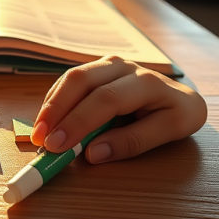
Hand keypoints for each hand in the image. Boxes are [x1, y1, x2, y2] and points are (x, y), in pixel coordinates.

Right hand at [31, 56, 206, 163]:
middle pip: (81, 81)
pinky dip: (55, 101)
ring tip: (38, 134)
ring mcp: (108, 64)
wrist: (181, 95)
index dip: (79, 122)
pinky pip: (69, 81)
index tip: (57, 146)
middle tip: (40, 139)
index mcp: (146, 82)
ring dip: (51, 106)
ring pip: (71, 78)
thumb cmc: (176, 114)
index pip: (106, 100)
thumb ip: (133, 142)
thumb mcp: (170, 131)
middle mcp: (123, 66)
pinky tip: (46, 121)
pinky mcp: (96, 69)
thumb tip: (92, 154)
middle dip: (56, 110)